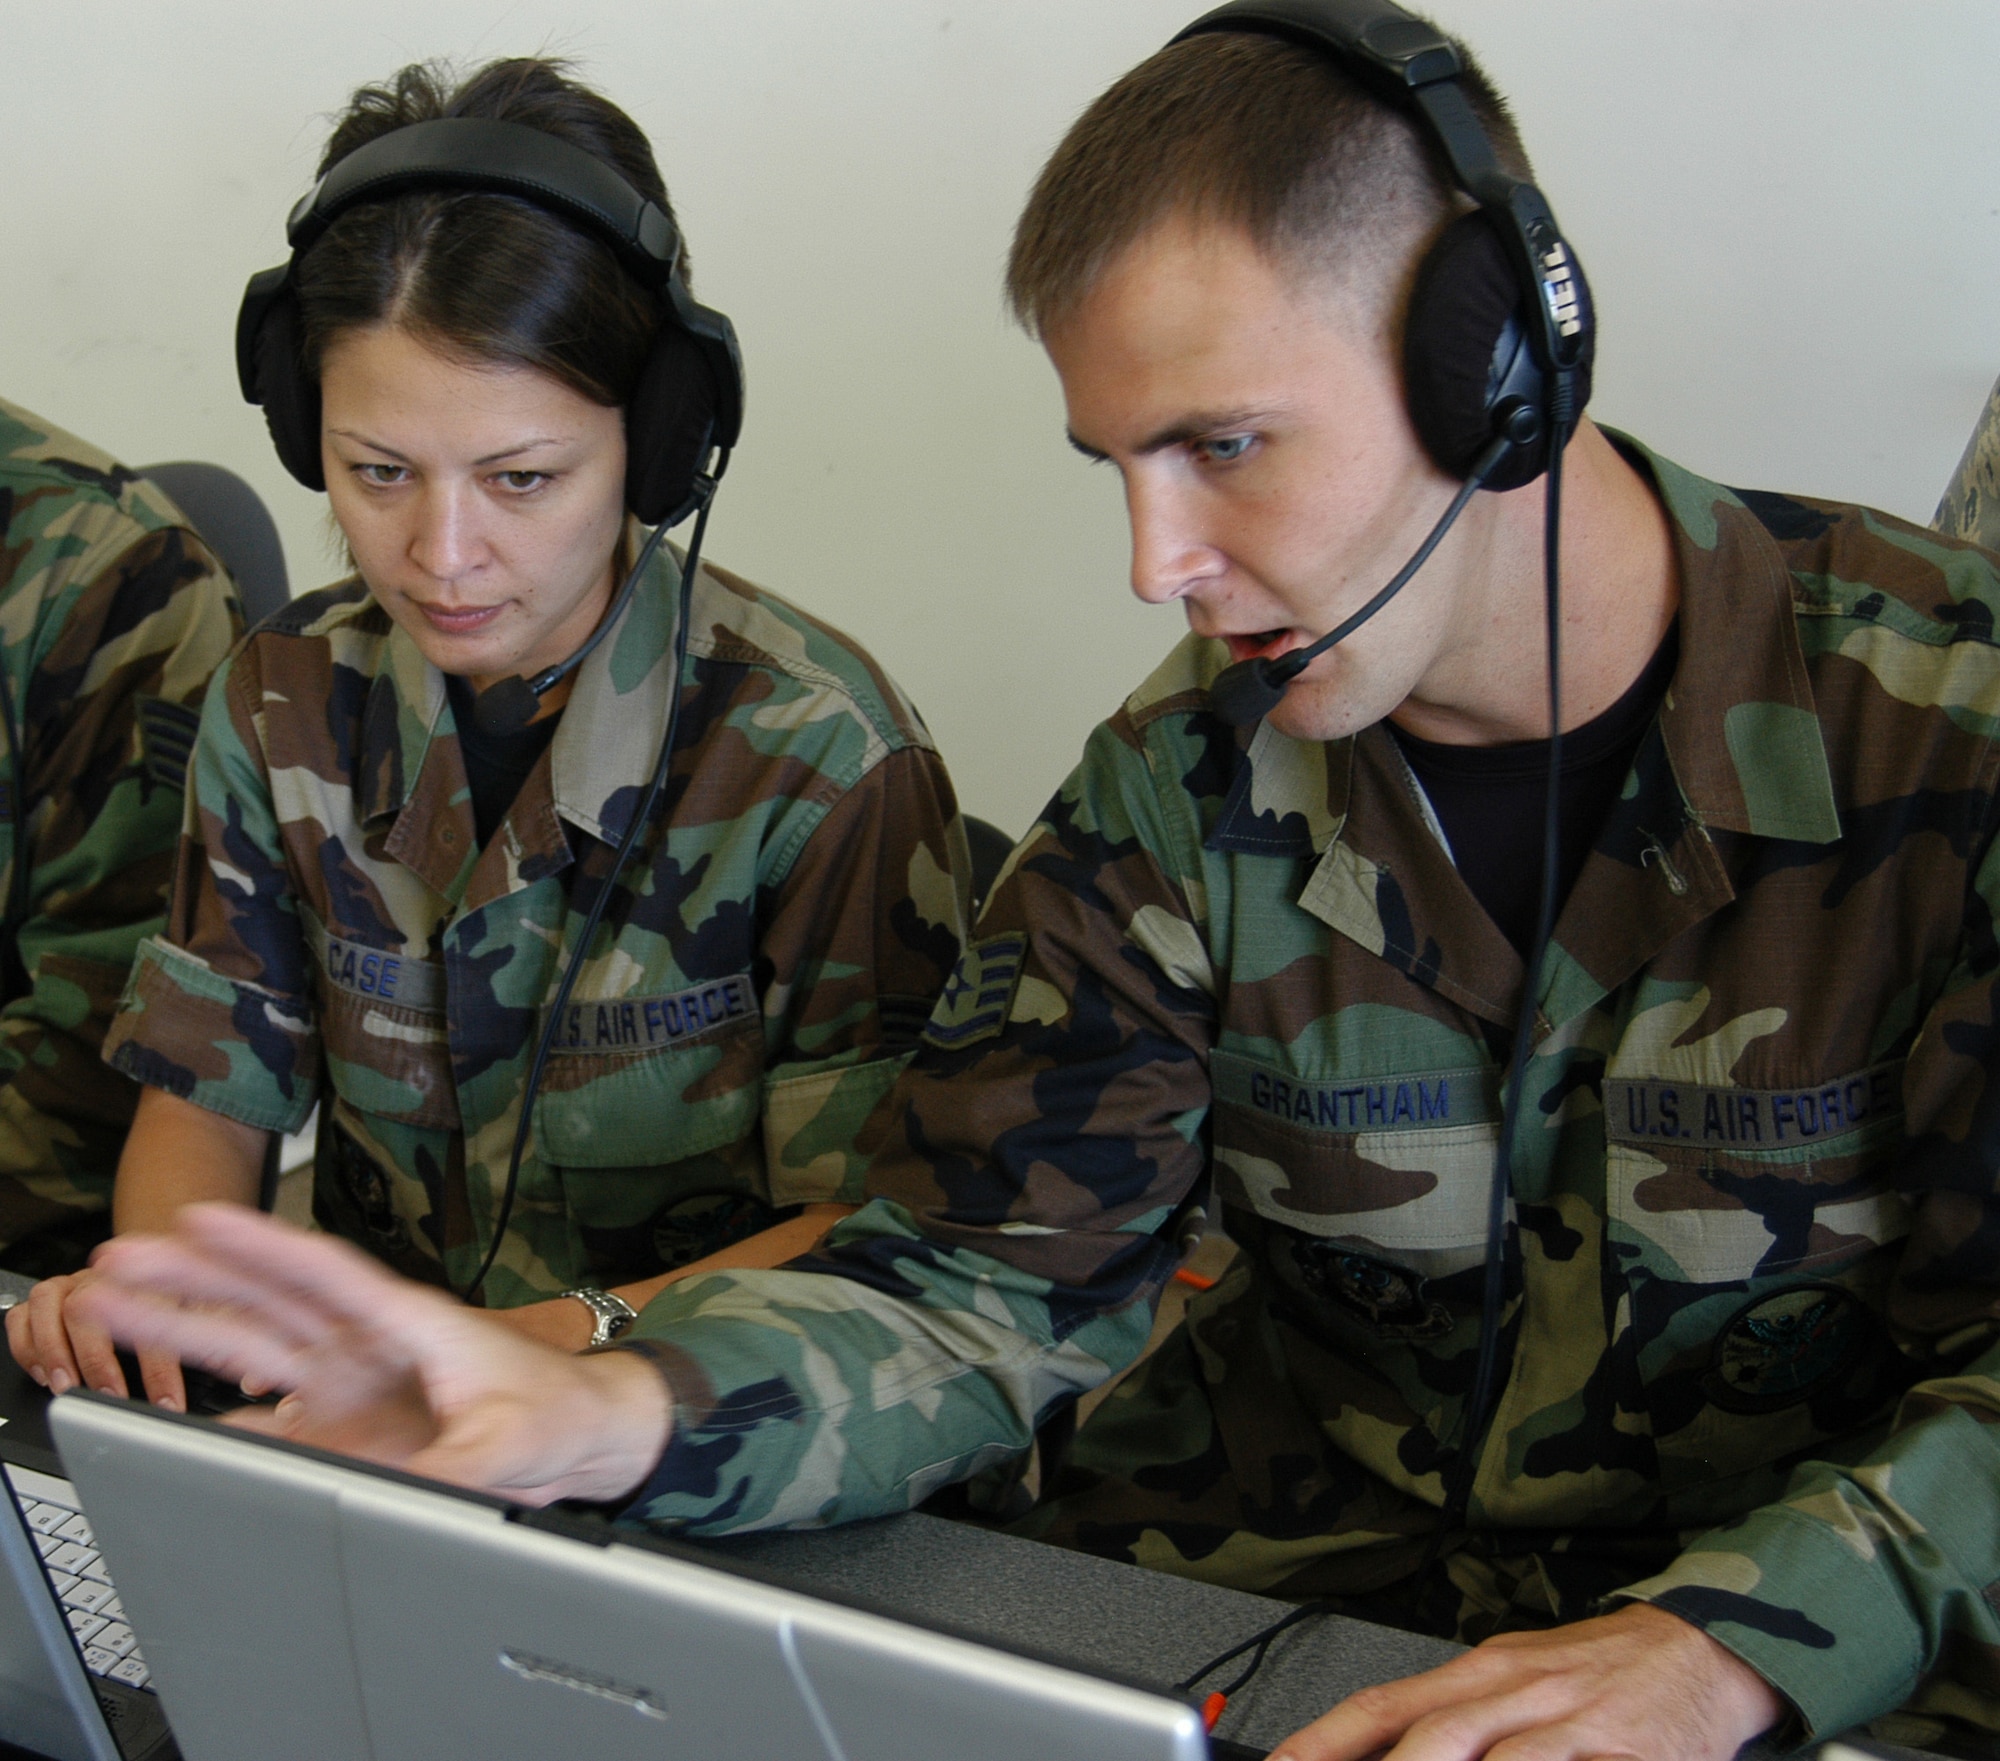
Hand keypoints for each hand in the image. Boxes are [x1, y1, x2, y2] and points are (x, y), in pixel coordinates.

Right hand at [6, 1266, 185, 1409]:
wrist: (133, 1269)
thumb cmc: (163, 1301)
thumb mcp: (190, 1314)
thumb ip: (191, 1340)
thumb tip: (194, 1390)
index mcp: (146, 1277)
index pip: (156, 1317)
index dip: (160, 1369)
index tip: (167, 1405)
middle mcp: (102, 1276)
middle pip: (90, 1306)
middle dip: (98, 1359)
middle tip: (110, 1397)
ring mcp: (69, 1285)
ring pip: (50, 1305)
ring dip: (56, 1352)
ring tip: (68, 1388)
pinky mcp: (41, 1299)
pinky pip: (20, 1318)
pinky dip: (27, 1349)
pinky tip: (43, 1376)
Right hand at [72, 1205, 673, 1505]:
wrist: (579, 1435)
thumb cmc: (554, 1411)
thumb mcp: (512, 1439)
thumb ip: (458, 1465)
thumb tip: (414, 1488)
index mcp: (405, 1321)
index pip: (323, 1274)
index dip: (263, 1245)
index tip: (205, 1218)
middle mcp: (364, 1344)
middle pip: (267, 1299)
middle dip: (193, 1276)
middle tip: (123, 1254)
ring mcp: (346, 1382)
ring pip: (250, 1343)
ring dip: (184, 1325)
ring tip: (114, 1303)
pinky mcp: (341, 1426)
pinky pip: (265, 1418)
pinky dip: (217, 1416)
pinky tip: (167, 1415)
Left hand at [1273, 1603, 1782, 1760]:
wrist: (1698, 1647)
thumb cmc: (1594, 1673)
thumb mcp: (1513, 1681)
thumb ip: (1450, 1719)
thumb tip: (1379, 1750)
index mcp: (1478, 1672)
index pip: (1383, 1706)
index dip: (1325, 1741)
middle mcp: (1514, 1690)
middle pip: (1431, 1741)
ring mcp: (1568, 1721)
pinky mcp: (1624, 1752)